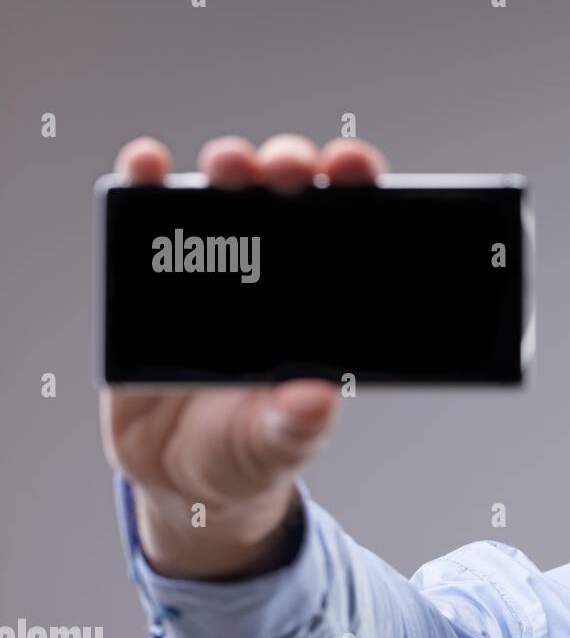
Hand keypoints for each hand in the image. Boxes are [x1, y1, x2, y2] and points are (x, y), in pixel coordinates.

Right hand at [99, 134, 389, 578]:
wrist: (178, 474)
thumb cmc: (249, 448)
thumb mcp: (279, 444)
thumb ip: (298, 424)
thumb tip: (318, 398)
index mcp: (321, 298)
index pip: (348, 224)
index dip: (355, 184)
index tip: (353, 166)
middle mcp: (273, 268)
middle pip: (288, 193)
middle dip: (291, 164)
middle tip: (289, 167)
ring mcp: (210, 266)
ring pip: (224, 192)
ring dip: (229, 164)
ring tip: (229, 166)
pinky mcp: (150, 276)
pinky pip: (147, 217)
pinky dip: (145, 180)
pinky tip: (146, 163)